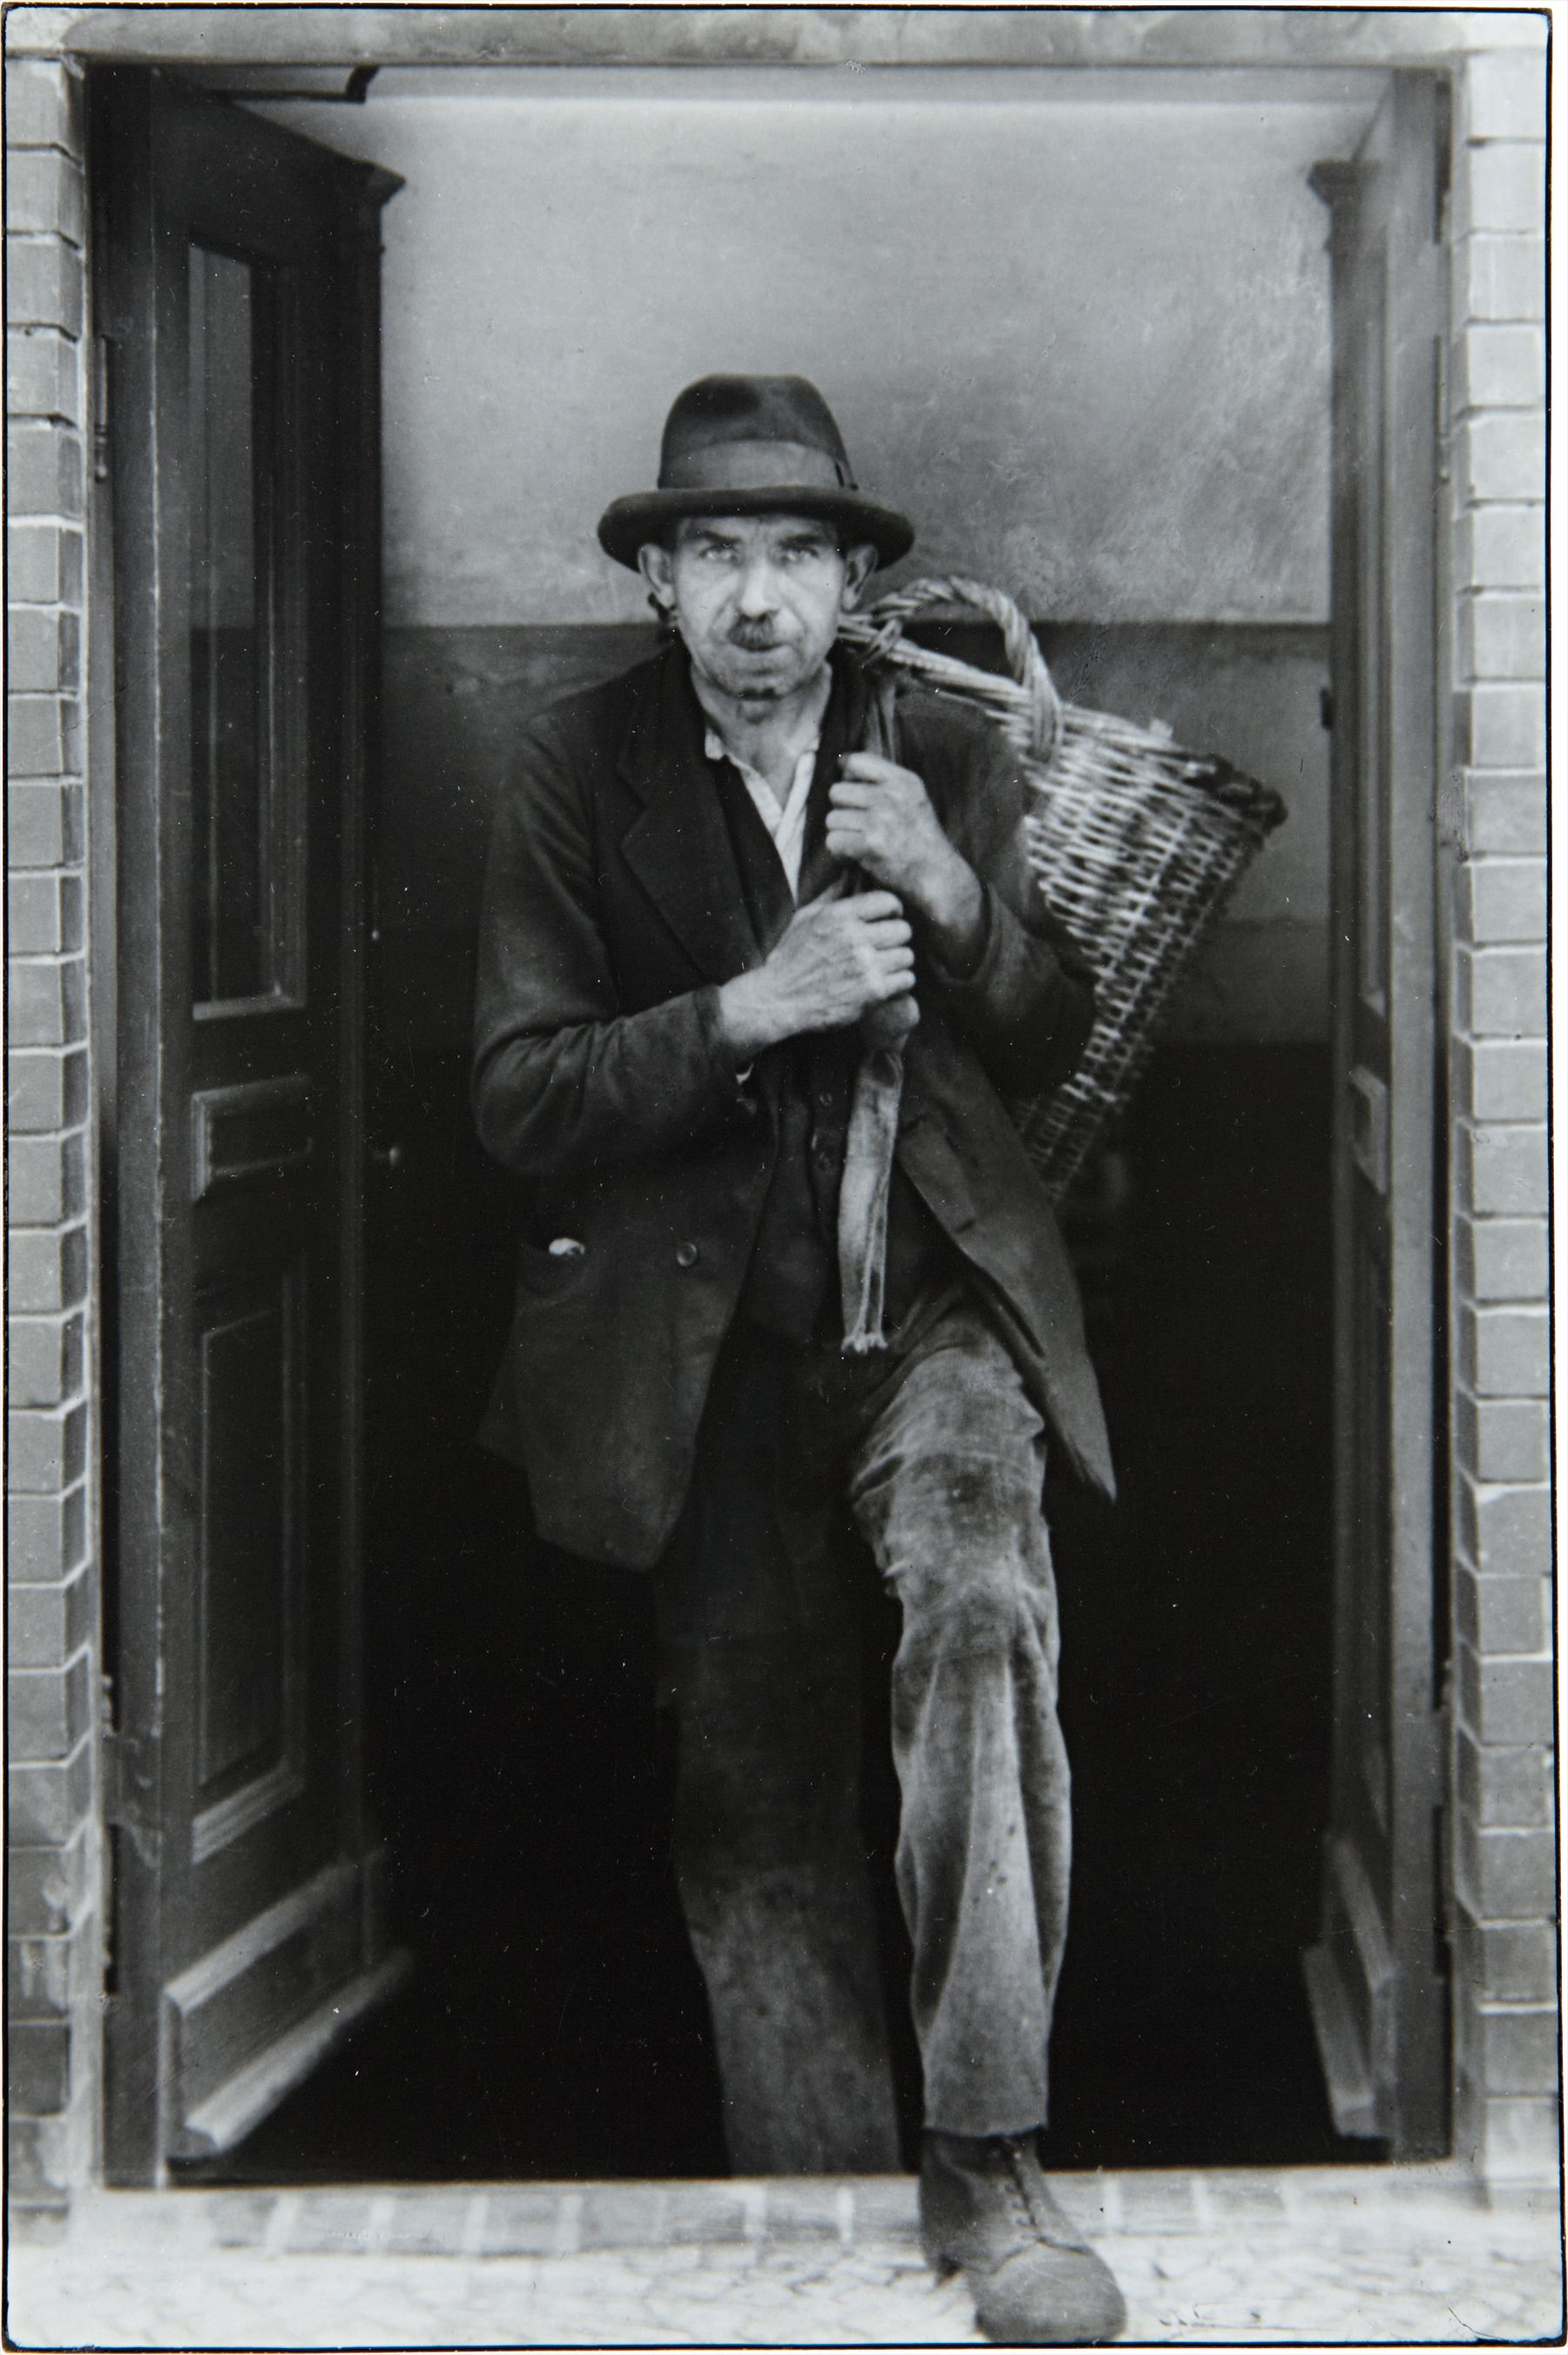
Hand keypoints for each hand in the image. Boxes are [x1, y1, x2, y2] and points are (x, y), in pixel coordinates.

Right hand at [716, 890, 914, 1054]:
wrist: (778, 1001)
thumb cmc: (791, 958)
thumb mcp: (805, 918)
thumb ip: (833, 894)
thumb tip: (851, 869)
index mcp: (839, 915)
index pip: (888, 901)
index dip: (892, 910)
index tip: (888, 919)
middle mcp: (854, 938)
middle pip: (903, 929)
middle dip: (896, 938)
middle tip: (885, 946)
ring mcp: (865, 966)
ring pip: (907, 955)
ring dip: (898, 961)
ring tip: (883, 966)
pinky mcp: (872, 992)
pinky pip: (906, 979)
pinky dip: (898, 983)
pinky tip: (884, 983)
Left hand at [828, 755, 984, 955]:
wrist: (937, 875)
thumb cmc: (920, 839)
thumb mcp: (913, 799)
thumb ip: (885, 782)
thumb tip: (842, 765)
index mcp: (903, 781)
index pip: (857, 761)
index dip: (845, 774)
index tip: (849, 791)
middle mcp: (892, 796)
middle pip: (837, 792)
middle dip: (842, 810)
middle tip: (856, 825)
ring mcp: (881, 819)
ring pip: (832, 819)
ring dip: (841, 834)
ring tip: (858, 843)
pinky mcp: (871, 844)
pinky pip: (834, 841)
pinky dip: (840, 852)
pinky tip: (854, 856)